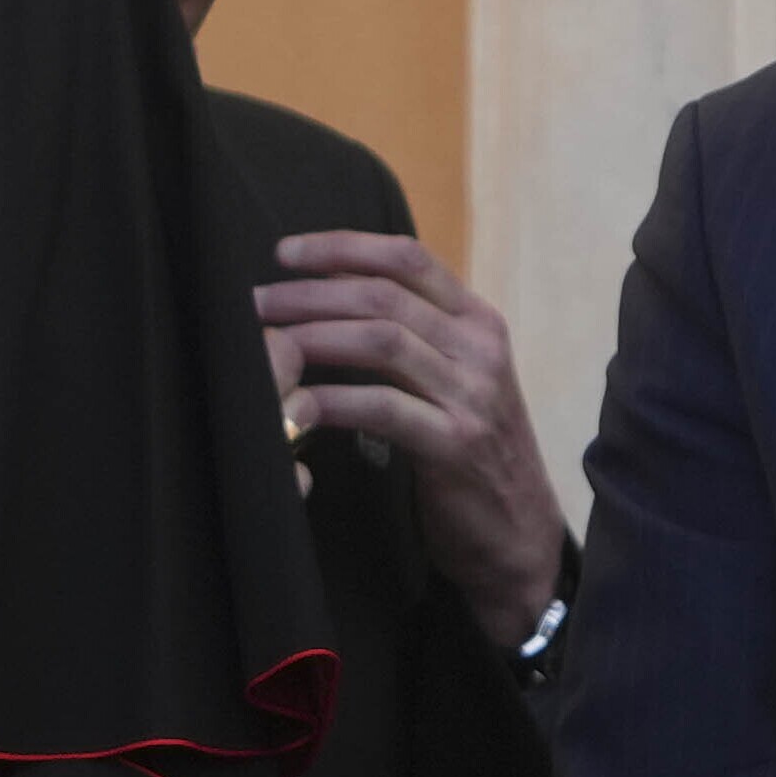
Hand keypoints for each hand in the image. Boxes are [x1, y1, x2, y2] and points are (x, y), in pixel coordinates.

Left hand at [255, 231, 566, 646]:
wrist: (518, 529)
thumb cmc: (474, 449)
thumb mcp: (457, 378)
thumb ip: (415, 337)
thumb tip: (332, 297)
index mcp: (478, 322)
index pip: (408, 259)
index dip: (343, 248)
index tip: (285, 253)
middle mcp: (480, 349)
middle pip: (385, 296)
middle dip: (311, 293)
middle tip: (256, 303)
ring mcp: (472, 395)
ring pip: (382, 341)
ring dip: (313, 337)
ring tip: (268, 345)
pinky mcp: (456, 443)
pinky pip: (383, 407)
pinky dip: (333, 401)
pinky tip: (296, 405)